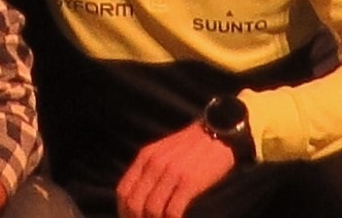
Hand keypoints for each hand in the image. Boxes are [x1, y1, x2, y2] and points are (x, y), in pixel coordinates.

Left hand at [116, 119, 236, 217]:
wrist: (218, 132)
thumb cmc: (192, 146)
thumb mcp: (163, 151)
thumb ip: (149, 169)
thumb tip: (139, 197)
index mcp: (145, 157)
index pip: (123, 191)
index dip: (123, 211)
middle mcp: (154, 164)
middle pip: (134, 203)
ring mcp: (171, 173)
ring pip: (152, 210)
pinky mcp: (189, 182)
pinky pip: (172, 211)